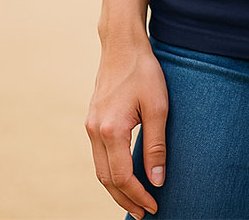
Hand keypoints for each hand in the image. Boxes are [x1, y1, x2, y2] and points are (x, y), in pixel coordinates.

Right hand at [85, 36, 168, 218]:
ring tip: (134, 201)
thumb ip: (156, 145)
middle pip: (107, 179)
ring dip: (116, 189)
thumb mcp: (158, 106)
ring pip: (100, 170)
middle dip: (125, 200)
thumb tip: (157, 179)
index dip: (138, 195)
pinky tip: (123, 175)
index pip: (122, 176)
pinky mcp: (92, 120)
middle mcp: (95, 131)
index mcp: (111, 130)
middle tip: (143, 213)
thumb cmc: (143, 71)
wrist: (122, 45)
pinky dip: (110, 172)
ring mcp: (90, 126)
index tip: (154, 206)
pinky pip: (98, 156)